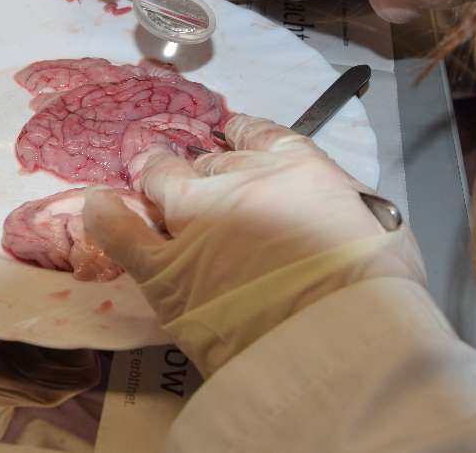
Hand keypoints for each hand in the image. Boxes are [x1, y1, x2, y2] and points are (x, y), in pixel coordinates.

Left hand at [83, 114, 424, 376]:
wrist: (338, 343)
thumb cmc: (377, 291)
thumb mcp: (375, 225)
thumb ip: (337, 204)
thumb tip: (324, 207)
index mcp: (295, 166)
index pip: (258, 135)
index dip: (239, 132)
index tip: (229, 132)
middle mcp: (239, 182)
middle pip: (207, 162)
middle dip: (198, 163)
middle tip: (187, 167)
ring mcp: (196, 223)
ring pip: (161, 183)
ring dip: (153, 175)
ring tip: (143, 171)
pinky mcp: (166, 271)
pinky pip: (122, 233)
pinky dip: (106, 216)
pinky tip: (98, 204)